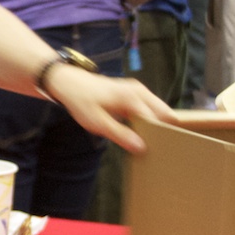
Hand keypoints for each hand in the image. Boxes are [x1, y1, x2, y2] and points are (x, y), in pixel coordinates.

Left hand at [45, 65, 173, 152]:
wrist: (70, 83)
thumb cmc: (81, 101)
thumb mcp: (97, 123)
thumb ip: (120, 135)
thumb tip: (141, 148)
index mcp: (132, 97)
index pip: (158, 120)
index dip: (160, 136)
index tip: (160, 151)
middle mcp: (140, 91)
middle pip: (164, 113)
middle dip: (164, 129)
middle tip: (159, 148)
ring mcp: (139, 90)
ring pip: (159, 110)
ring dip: (157, 125)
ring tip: (151, 143)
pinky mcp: (135, 93)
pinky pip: (150, 108)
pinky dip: (150, 120)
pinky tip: (142, 134)